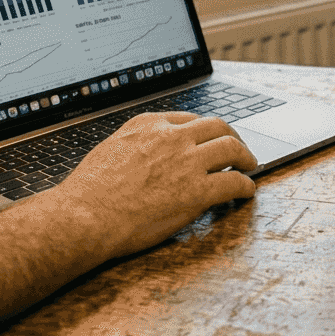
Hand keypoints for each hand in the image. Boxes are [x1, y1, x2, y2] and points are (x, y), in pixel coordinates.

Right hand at [44, 112, 257, 259]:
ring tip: (250, 165)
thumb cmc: (88, 192)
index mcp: (148, 125)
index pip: (189, 119)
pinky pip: (233, 182)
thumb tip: (144, 151)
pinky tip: (246, 191)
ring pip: (232, 148)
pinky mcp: (197, 191)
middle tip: (238, 148)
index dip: (204, 130)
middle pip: (217, 126)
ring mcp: (187, 163)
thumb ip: (134, 144)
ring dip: (246, 156)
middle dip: (232, 135)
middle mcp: (171, 137)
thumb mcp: (109, 149)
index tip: (209, 138)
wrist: (84, 216)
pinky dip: (245, 185)